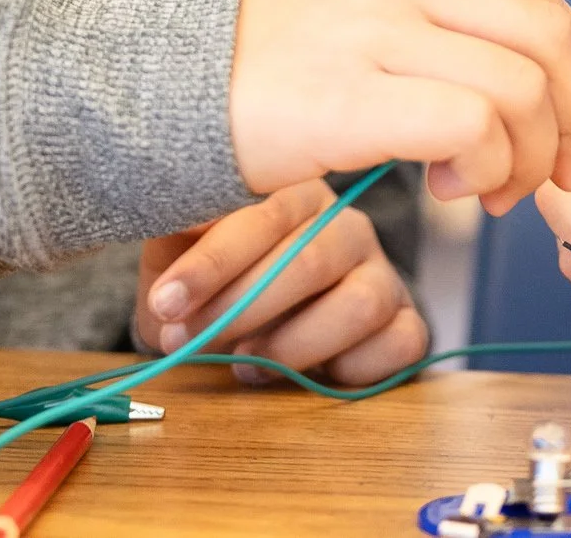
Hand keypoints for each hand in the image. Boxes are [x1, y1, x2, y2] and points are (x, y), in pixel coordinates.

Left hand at [135, 179, 428, 386]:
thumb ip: (173, 247)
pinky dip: (349, 368)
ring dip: (293, 345)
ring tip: (245, 363)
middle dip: (240, 309)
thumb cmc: (220, 278)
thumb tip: (163, 279)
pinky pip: (400, 343)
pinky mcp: (407, 321)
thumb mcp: (183, 251)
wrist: (263, 315)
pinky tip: (305, 376)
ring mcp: (384, 273)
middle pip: (309, 260)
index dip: (213, 263)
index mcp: (297, 194)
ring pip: (359, 304)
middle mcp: (349, 226)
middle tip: (189, 342)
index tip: (166, 302)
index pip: (264, 215)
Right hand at [229, 0, 570, 215]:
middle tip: (555, 171)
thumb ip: (434, 28)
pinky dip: (486, 169)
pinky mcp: (350, 96)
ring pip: (521, 86)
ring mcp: (373, 30)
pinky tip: (452, 192)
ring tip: (491, 193)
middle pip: (549, 34)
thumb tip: (533, 85)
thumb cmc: (254, 75)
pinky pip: (471, 126)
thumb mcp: (354, 16)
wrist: (145, 92)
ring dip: (529, 156)